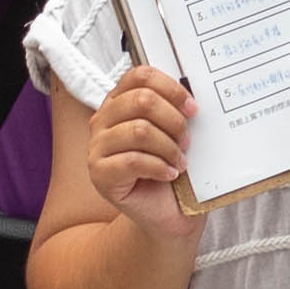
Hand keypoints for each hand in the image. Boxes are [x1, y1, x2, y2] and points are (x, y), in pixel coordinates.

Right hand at [87, 65, 206, 239]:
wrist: (166, 211)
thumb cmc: (169, 168)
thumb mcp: (174, 134)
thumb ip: (175, 111)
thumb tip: (190, 99)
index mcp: (120, 102)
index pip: (140, 76)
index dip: (170, 88)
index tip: (192, 109)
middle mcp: (103, 120)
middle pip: (142, 100)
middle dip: (174, 121)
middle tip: (187, 141)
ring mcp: (97, 147)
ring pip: (139, 131)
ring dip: (169, 147)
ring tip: (179, 162)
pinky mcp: (99, 173)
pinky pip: (132, 161)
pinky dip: (159, 167)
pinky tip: (169, 174)